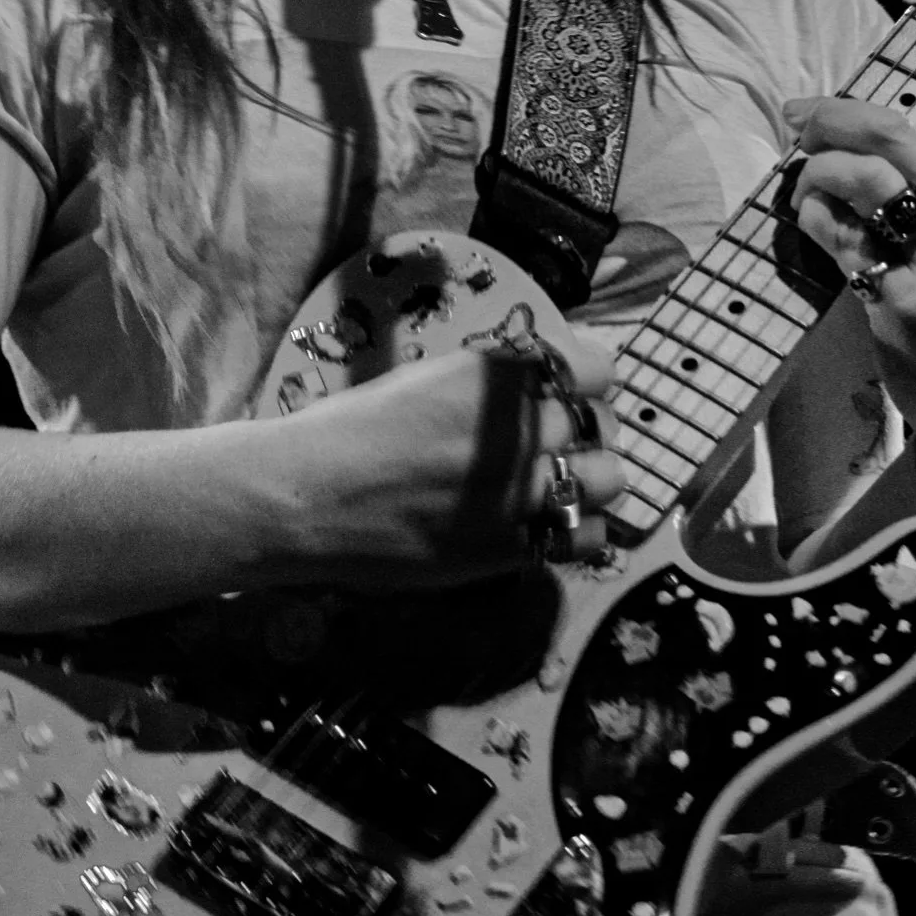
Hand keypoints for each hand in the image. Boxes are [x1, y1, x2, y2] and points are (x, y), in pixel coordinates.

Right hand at [264, 339, 624, 588]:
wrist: (306, 498)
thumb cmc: (348, 429)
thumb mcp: (425, 380)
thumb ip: (487, 384)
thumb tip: (527, 387)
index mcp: (502, 376)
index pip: (596, 369)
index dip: (584, 383)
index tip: (566, 394)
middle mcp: (523, 429)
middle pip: (602, 426)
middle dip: (586, 432)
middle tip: (559, 445)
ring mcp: (523, 491)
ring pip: (610, 481)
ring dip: (592, 480)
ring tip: (563, 487)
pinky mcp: (513, 547)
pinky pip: (587, 538)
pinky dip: (582, 531)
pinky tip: (555, 527)